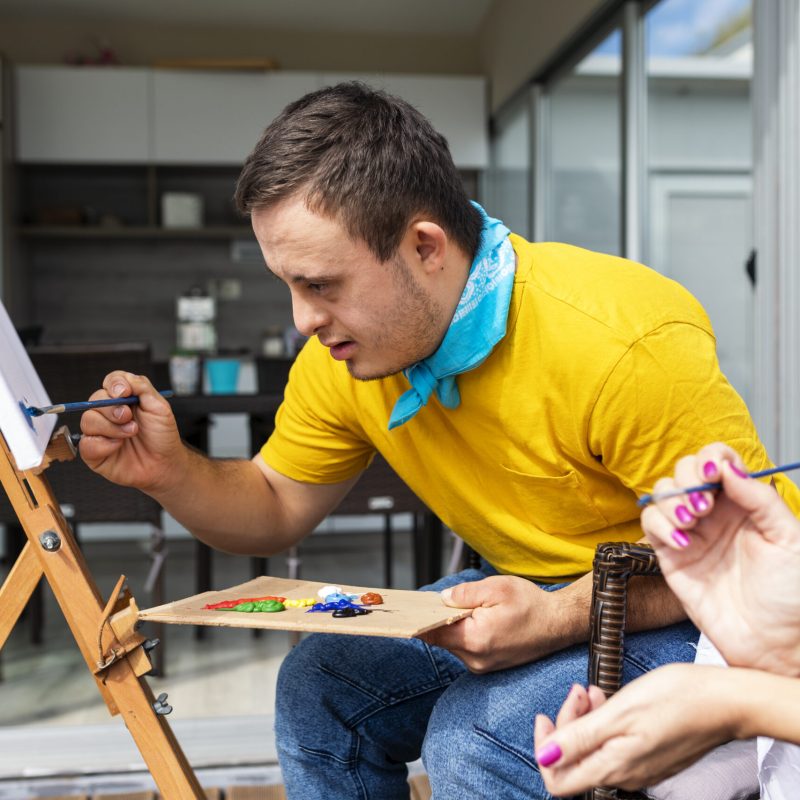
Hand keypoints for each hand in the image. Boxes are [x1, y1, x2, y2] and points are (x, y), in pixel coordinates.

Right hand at [79, 371, 184, 493]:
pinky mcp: (94, 452)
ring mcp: (100, 432)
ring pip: (88, 419)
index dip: (114, 384)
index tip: (124, 392)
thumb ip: (143, 388)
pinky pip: (86, 443)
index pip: (111, 382)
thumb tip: (127, 378)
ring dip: (111, 427)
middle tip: (128, 417)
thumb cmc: (162, 437)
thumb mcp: (160, 407)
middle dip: (112, 407)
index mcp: (125, 400)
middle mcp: (109, 413)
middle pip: (96, 399)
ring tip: (130, 433)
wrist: (165, 464)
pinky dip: (104, 444)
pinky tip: (118, 446)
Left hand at [417, 576, 568, 672]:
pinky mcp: (488, 665)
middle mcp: (476, 659)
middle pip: (442, 638)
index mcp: (475, 639)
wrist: (559, 624)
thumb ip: (465, 594)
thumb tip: (442, 599)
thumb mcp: (497, 588)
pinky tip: (473, 618)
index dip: (419, 619)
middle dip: (438, 619)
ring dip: (453, 626)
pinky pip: (466, 648)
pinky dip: (464, 633)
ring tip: (461, 607)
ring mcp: (482, 665)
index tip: (408, 610)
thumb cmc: (531, 604)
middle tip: (433, 600)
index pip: (433, 633)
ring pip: (454, 643)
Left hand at [534, 664, 738, 793]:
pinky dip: (605, 721)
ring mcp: (639, 767)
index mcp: (613, 768)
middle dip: (567, 722)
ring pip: (594, 748)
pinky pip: (615, 744)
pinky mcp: (651, 756)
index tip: (545, 716)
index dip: (543, 749)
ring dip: (586, 717)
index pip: (558, 780)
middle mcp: (625, 775)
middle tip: (579, 692)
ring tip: (593, 691)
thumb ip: (579, 738)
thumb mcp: (619, 712)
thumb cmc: (676, 700)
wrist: (725, 702)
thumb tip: (545, 757)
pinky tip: (611, 700)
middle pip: (575, 759)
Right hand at [640, 442, 799, 674]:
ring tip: (692, 523)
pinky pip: (650, 524)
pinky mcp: (670, 555)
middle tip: (704, 506)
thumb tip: (727, 467)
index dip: (710, 458)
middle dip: (688, 480)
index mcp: (744, 502)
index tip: (713, 474)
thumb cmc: (791, 596)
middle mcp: (714, 512)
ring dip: (672, 502)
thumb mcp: (790, 539)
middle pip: (684, 471)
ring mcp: (690, 532)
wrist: (774, 643)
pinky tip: (683, 543)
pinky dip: (660, 526)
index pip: (718, 461)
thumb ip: (759, 499)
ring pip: (661, 493)